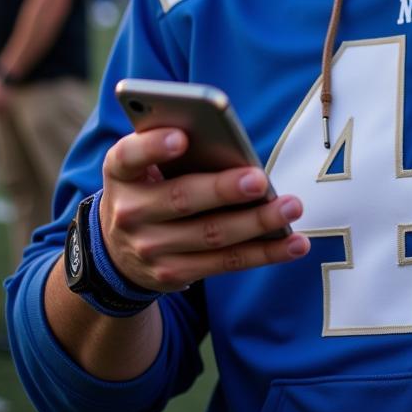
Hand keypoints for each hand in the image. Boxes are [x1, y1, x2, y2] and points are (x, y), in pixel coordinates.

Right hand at [99, 127, 309, 292]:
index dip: (154, 147)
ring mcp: (151, 249)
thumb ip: (171, 144)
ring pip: (212, 235)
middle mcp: (130, 212)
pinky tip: (295, 243)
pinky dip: (265, 253)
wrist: (116, 249)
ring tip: (291, 207)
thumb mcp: (142, 161)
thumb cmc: (147, 184)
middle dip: (224, 190)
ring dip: (257, 223)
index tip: (182, 137)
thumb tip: (225, 138)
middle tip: (259, 179)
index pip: (130, 156)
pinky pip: (227, 263)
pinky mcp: (175, 275)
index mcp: (121, 172)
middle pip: (182, 198)